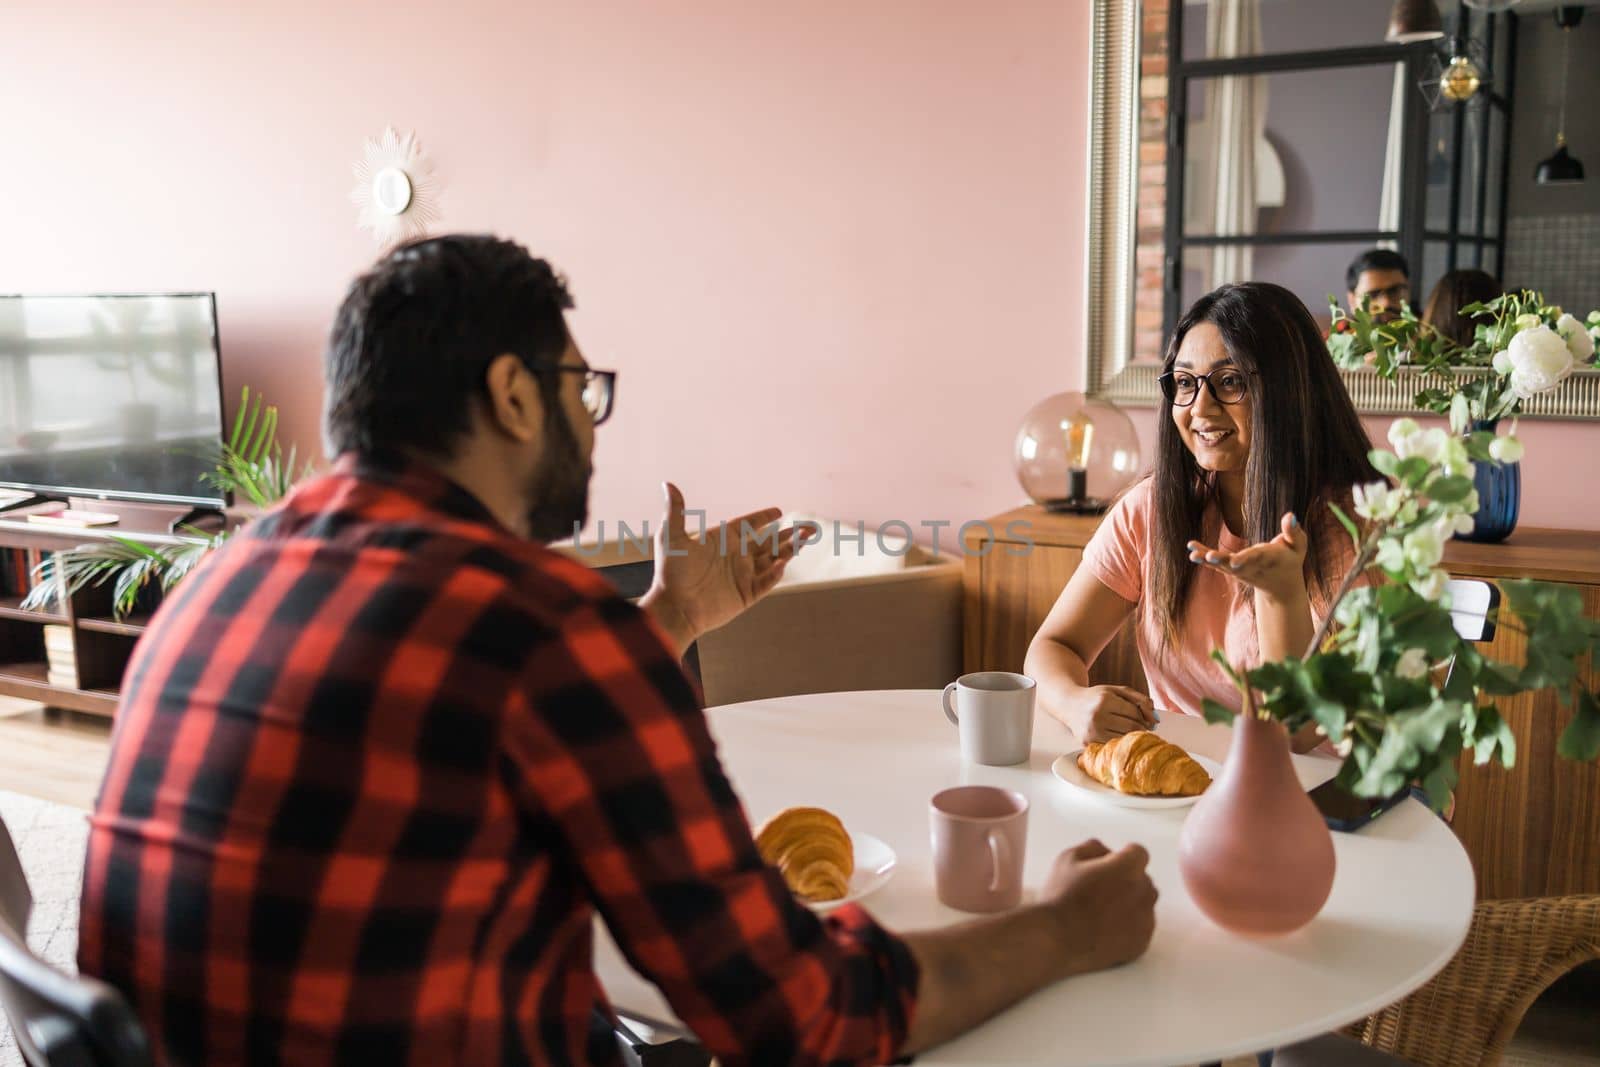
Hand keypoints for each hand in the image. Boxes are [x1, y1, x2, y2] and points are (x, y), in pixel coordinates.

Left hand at [640, 482, 802, 652]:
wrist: (674, 607)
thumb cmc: (671, 572)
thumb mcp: (671, 538)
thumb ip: (675, 511)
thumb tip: (668, 484)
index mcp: (722, 540)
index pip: (748, 525)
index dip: (763, 517)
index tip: (778, 510)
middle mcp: (736, 556)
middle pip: (768, 542)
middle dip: (789, 534)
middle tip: (809, 527)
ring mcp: (742, 576)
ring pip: (773, 559)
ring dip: (789, 549)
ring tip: (807, 538)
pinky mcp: (746, 594)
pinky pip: (766, 582)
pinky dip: (775, 573)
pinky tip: (782, 563)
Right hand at [1041, 839, 1157, 976]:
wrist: (1057, 940)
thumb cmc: (1061, 896)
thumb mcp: (1068, 858)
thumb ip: (1093, 848)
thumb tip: (1106, 851)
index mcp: (1129, 867)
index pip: (1138, 853)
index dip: (1122, 857)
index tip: (1106, 866)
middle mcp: (1145, 891)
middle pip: (1142, 880)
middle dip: (1126, 881)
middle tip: (1098, 891)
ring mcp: (1146, 920)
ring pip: (1143, 905)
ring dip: (1129, 904)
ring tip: (1100, 914)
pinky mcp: (1142, 944)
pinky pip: (1140, 929)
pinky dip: (1128, 928)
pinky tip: (1104, 931)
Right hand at [1050, 684, 1155, 743]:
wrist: (1068, 704)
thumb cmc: (1096, 697)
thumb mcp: (1116, 690)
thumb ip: (1139, 699)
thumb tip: (1155, 719)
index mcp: (1105, 700)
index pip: (1135, 713)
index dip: (1144, 716)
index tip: (1146, 719)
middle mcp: (1097, 716)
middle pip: (1131, 727)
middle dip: (1141, 728)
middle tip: (1142, 727)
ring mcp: (1091, 732)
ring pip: (1123, 739)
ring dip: (1132, 737)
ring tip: (1131, 731)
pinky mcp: (1087, 743)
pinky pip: (1111, 747)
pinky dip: (1119, 744)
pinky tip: (1118, 737)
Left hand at [1187, 511, 1307, 604]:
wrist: (1281, 586)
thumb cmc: (1290, 559)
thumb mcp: (1298, 546)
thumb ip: (1294, 532)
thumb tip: (1291, 515)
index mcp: (1269, 559)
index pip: (1256, 558)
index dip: (1245, 558)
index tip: (1235, 562)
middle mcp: (1252, 566)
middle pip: (1235, 564)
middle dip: (1222, 560)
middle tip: (1209, 556)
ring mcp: (1240, 570)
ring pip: (1222, 566)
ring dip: (1207, 559)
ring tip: (1193, 555)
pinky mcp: (1232, 569)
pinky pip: (1216, 564)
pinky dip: (1203, 556)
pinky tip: (1191, 548)